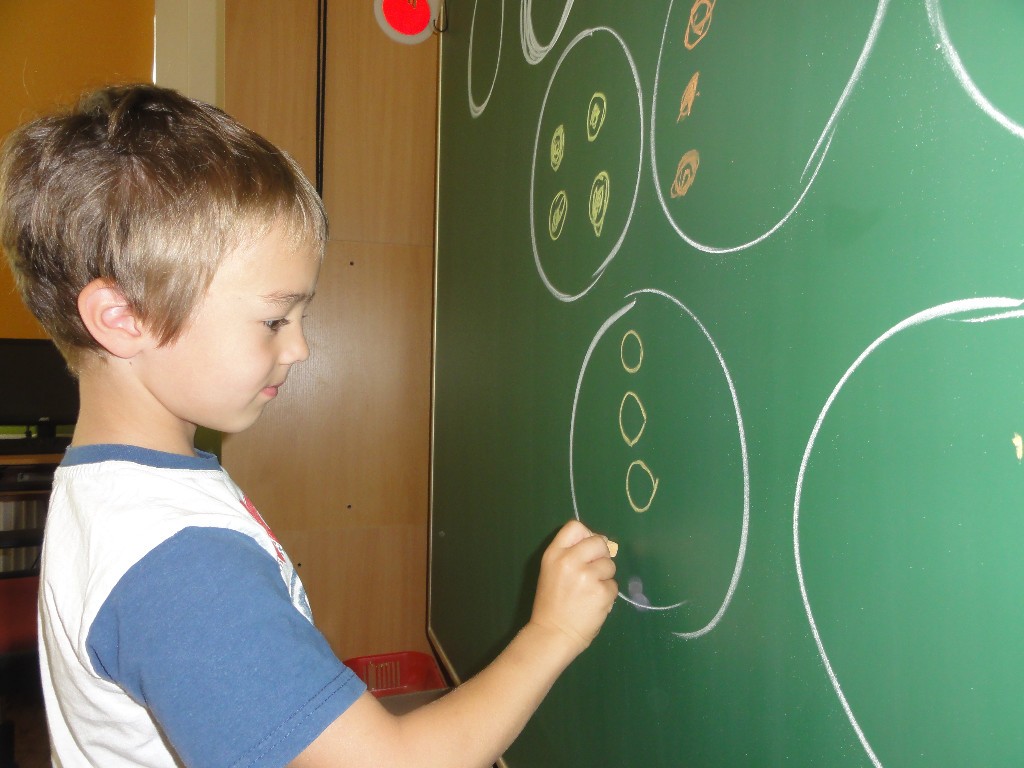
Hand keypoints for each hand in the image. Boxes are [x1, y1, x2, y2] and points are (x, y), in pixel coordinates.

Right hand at [528, 520, 617, 655]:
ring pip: (610, 564)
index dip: (586, 536)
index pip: (575, 526)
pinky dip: (607, 594)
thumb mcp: (551, 571)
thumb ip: (570, 554)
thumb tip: (600, 542)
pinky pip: (613, 585)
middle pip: (599, 542)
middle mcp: (570, 560)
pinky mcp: (602, 591)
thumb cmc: (552, 603)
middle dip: (601, 555)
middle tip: (592, 572)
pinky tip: (594, 604)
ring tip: (590, 592)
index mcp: (554, 554)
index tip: (586, 550)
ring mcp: (587, 576)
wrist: (552, 634)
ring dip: (605, 577)